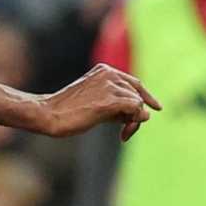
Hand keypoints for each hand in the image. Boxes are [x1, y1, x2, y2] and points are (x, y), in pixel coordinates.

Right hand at [35, 63, 161, 140]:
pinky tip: (122, 135)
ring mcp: (109, 86)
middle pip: (137, 94)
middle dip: (136, 115)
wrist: (50, 114)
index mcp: (103, 70)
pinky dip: (134, 123)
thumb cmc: (67, 112)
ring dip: (134, 122)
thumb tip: (145, 115)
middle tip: (125, 133)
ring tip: (122, 134)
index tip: (156, 107)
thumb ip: (117, 106)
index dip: (147, 96)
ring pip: (138, 103)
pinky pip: (135, 110)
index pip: (133, 82)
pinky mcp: (109, 101)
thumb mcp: (95, 103)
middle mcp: (109, 74)